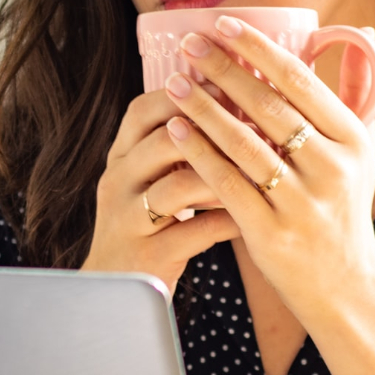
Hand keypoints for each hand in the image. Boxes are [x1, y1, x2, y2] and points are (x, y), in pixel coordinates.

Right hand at [82, 88, 241, 297]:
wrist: (114, 291)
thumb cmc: (147, 226)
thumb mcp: (149, 180)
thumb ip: (176, 146)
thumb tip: (234, 101)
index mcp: (120, 157)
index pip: (143, 110)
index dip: (183, 94)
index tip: (226, 83)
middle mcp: (117, 182)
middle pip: (160, 141)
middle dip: (212, 129)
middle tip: (257, 123)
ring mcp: (127, 219)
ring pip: (176, 186)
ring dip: (222, 175)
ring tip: (260, 170)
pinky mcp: (146, 254)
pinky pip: (192, 232)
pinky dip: (226, 221)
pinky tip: (254, 217)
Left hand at [159, 15, 374, 313]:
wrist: (343, 287)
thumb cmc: (342, 209)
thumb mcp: (360, 154)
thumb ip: (353, 98)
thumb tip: (362, 33)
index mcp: (353, 140)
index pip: (300, 81)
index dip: (259, 50)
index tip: (224, 25)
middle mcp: (332, 168)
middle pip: (269, 107)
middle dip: (224, 70)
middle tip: (189, 44)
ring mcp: (302, 202)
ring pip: (243, 143)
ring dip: (203, 107)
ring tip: (174, 81)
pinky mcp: (272, 231)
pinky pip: (226, 183)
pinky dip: (199, 153)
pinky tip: (174, 130)